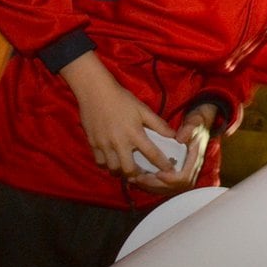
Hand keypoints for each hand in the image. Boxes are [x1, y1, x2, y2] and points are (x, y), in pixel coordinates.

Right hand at [58, 52, 174, 175]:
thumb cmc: (122, 99)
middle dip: (137, 175)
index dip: (163, 165)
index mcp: (134, 133)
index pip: (152, 154)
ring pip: (113, 169)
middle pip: (129, 170)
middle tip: (142, 173)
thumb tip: (174, 135)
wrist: (95, 92)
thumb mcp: (142, 110)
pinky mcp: (93, 144)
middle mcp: (119, 142)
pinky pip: (100, 162)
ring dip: (121, 171)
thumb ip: (158, 124)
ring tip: (126, 169)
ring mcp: (104, 145)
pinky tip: (112, 161)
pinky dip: (107, 165)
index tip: (170, 171)